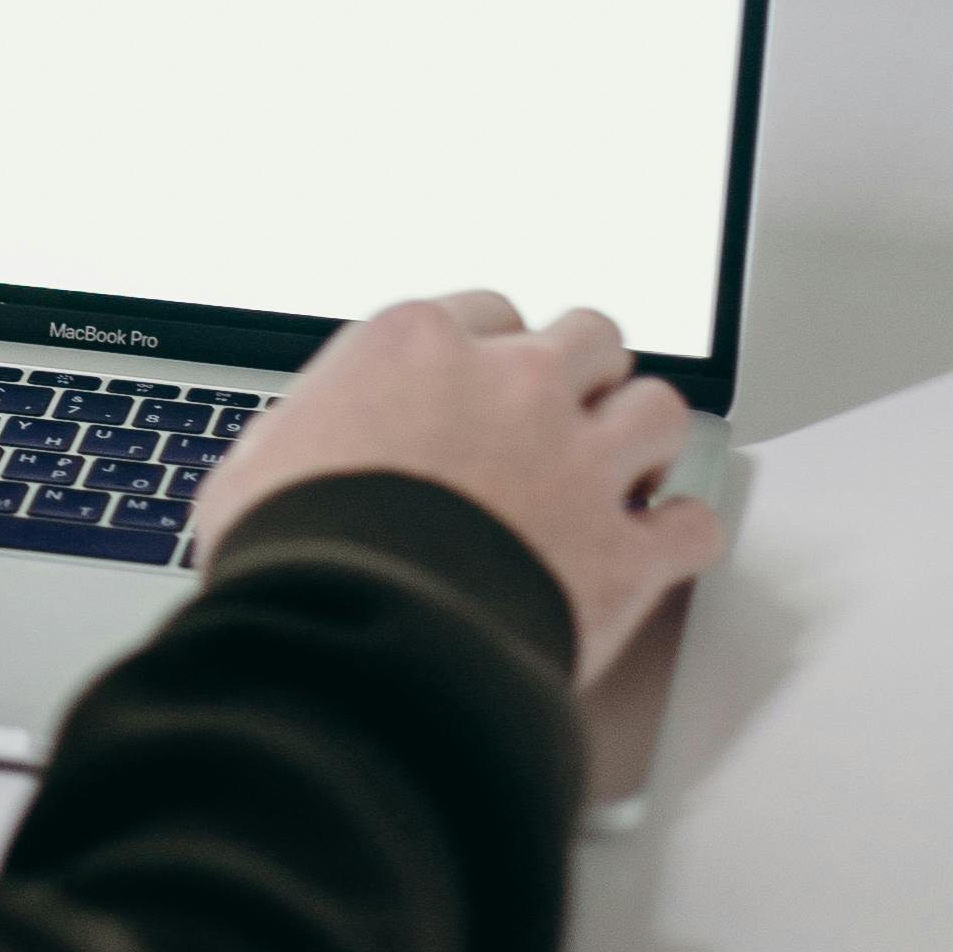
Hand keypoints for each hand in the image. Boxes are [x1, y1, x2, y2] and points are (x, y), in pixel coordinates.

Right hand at [196, 292, 723, 686]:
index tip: (487, 378)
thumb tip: (300, 453)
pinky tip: (661, 546)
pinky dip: (680, 537)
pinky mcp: (622, 552)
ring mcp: (577, 464)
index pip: (486, 312)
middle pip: (589, 338)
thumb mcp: (260, 461)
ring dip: (645, 437)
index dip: (492, 350)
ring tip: (628, 466)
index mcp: (417, 348)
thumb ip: (311, 433)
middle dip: (583, 374)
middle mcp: (512, 385)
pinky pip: (692, 524)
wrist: (349, 638)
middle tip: (567, 412)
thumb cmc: (290, 552)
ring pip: (659, 409)